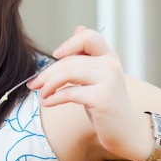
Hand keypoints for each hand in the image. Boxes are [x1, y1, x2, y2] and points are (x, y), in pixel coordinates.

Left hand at [28, 26, 145, 159]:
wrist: (126, 132)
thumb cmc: (107, 104)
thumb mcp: (97, 76)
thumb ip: (87, 56)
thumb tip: (78, 29)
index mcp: (109, 57)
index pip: (88, 37)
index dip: (69, 44)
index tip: (55, 56)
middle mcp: (111, 65)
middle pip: (69, 60)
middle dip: (47, 73)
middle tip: (34, 83)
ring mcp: (108, 81)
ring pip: (67, 73)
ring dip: (48, 85)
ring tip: (41, 94)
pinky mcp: (102, 98)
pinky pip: (69, 93)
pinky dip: (53, 98)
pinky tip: (47, 103)